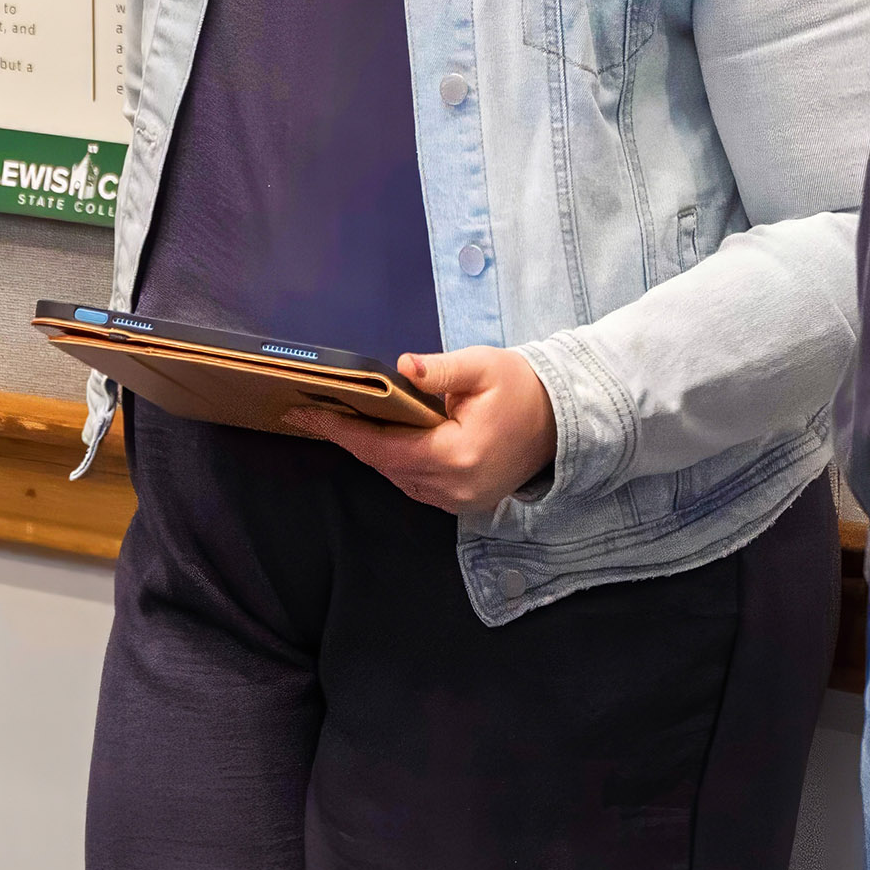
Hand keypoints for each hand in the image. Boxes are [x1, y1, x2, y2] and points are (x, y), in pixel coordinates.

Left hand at [285, 347, 556, 515]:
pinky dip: (394, 462)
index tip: (306, 414)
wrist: (563, 422)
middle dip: (348, 438)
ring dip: (370, 451)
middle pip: (385, 464)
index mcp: (456, 455)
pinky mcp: (464, 502)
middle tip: (309, 412)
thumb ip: (440, 370)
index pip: (384, 447)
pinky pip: (416, 484)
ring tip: (337, 421)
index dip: (342, 431)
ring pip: (398, 477)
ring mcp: (460, 502)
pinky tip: (380, 438)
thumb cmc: (522, 388)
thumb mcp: (483, 367)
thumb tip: (403, 367)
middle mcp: (454, 488)